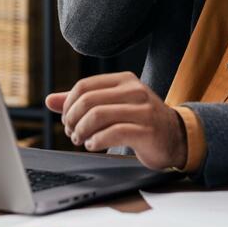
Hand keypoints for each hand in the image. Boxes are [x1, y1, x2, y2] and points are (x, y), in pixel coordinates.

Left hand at [44, 72, 186, 170]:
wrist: (177, 138)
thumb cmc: (140, 121)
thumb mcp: (112, 105)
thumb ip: (82, 102)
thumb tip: (49, 100)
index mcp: (124, 80)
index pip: (84, 86)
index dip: (69, 105)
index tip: (67, 121)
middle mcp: (134, 90)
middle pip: (88, 100)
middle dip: (73, 120)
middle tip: (72, 134)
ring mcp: (143, 109)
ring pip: (98, 115)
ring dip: (82, 131)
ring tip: (81, 140)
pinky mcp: (147, 130)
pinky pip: (113, 133)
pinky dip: (96, 141)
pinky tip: (93, 146)